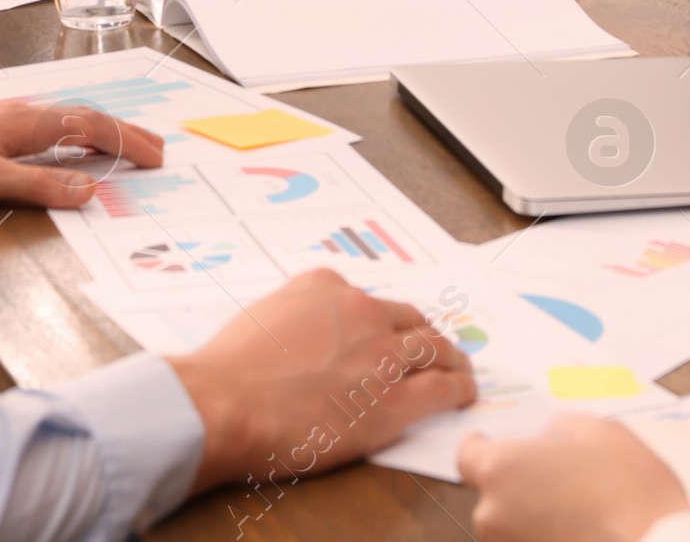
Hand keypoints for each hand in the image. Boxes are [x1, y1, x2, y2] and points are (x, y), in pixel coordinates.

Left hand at [0, 99, 164, 215]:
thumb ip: (36, 185)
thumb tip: (88, 191)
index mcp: (25, 122)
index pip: (90, 127)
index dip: (125, 141)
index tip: (156, 156)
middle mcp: (21, 114)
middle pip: (85, 119)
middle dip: (124, 134)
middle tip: (157, 151)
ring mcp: (6, 119)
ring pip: (67, 122)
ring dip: (101, 133)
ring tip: (125, 146)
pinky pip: (48, 129)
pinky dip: (74, 136)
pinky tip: (70, 146)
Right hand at [168, 269, 476, 490]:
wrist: (225, 402)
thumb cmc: (229, 369)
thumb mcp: (261, 316)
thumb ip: (294, 317)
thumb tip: (301, 334)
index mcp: (327, 286)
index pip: (367, 300)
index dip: (379, 322)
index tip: (382, 334)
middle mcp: (361, 310)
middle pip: (408, 318)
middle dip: (420, 334)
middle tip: (430, 348)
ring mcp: (381, 354)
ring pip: (433, 347)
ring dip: (450, 357)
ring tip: (459, 367)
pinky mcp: (392, 402)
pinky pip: (441, 387)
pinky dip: (459, 387)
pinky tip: (465, 392)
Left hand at [458, 418, 688, 541]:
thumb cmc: (628, 488)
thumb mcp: (591, 430)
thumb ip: (553, 433)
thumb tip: (544, 444)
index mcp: (501, 469)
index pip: (466, 457)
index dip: (482, 447)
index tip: (495, 444)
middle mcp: (494, 516)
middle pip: (491, 495)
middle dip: (517, 484)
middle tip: (557, 477)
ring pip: (512, 527)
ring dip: (533, 515)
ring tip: (577, 508)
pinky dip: (547, 538)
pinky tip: (581, 531)